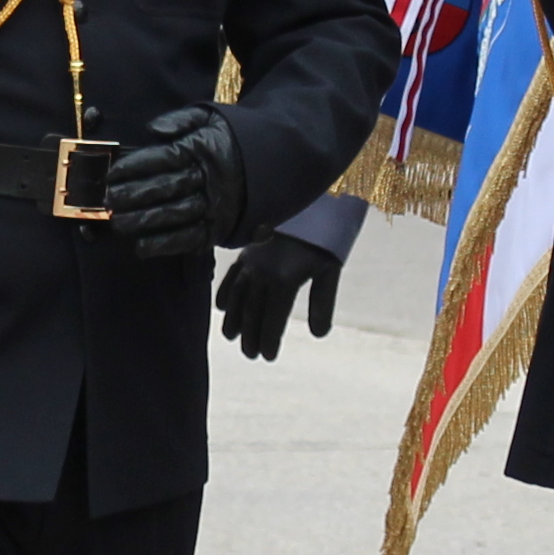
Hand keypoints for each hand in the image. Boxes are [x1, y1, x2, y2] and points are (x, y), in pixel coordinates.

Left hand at [98, 104, 242, 261]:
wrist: (273, 161)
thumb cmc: (230, 137)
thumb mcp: (210, 116)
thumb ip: (181, 120)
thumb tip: (153, 129)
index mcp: (202, 150)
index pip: (164, 158)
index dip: (136, 166)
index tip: (112, 173)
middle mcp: (208, 179)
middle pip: (166, 187)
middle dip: (134, 195)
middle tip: (108, 200)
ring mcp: (214, 206)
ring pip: (175, 214)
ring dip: (144, 221)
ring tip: (118, 223)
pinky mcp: (218, 228)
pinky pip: (191, 239)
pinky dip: (166, 244)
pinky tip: (142, 247)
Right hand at [217, 230, 338, 359]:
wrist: (310, 198)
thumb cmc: (325, 237)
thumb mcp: (330, 269)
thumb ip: (323, 302)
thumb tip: (319, 334)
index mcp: (284, 279)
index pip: (273, 317)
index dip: (269, 339)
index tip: (268, 357)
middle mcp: (263, 272)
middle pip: (253, 311)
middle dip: (250, 336)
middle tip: (250, 355)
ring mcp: (251, 260)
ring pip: (238, 296)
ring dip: (234, 319)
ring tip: (231, 338)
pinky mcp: (247, 250)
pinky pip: (232, 275)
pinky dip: (226, 292)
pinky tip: (223, 307)